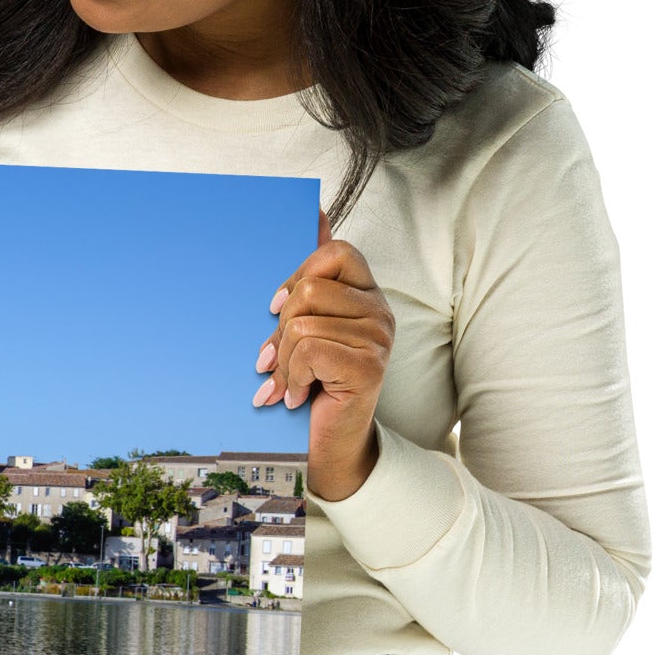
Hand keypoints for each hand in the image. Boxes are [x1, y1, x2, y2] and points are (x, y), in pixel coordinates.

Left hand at [252, 208, 393, 500]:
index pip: (336, 252)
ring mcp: (379, 338)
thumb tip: (315, 211)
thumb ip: (311, 276)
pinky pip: (310, 350)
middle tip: (274, 359)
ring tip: (286, 382)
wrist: (330, 443)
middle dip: (280, 329)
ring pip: (303, 324)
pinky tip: (295, 396)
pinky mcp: (369, 366)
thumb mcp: (305, 326)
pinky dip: (291, 377)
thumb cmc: (314, 382)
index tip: (276, 308)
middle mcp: (380, 311)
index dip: (298, 274)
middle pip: (311, 290)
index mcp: (365, 294)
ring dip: (283, 361)